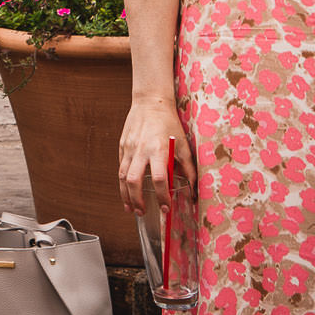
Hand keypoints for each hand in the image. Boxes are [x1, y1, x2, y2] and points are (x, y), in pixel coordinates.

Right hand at [117, 94, 191, 213]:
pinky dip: (122, 182)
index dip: (162, 196)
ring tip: (130, 208)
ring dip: (125, 195)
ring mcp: (129, 148)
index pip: (159, 179)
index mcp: (158, 149)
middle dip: (136, 200)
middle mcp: (141, 149)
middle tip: (142, 212)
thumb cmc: (169, 123)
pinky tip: (126, 191)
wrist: (150, 102)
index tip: (165, 207)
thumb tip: (194, 188)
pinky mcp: (122, 145)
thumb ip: (188, 167)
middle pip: (133, 181)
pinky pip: (120, 167)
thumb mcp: (183, 144)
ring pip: (122, 176)